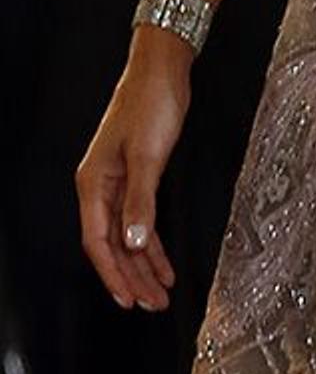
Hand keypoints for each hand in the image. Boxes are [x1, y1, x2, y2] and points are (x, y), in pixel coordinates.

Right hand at [76, 31, 190, 311]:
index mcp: (94, 183)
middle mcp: (101, 186)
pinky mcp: (138, 174)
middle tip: (152, 304)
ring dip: (145, 264)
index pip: (98, 241)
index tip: (128, 299)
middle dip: (132, 276)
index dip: (112, 273)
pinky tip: (164, 260)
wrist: (163, 68)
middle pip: (113, 244)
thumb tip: (135, 244)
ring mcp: (119, 181)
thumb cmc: (151, 103)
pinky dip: (153, 241)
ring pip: (128, 235)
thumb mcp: (148, 155)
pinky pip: (141, 219)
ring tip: (161, 291)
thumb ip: (140, 201)